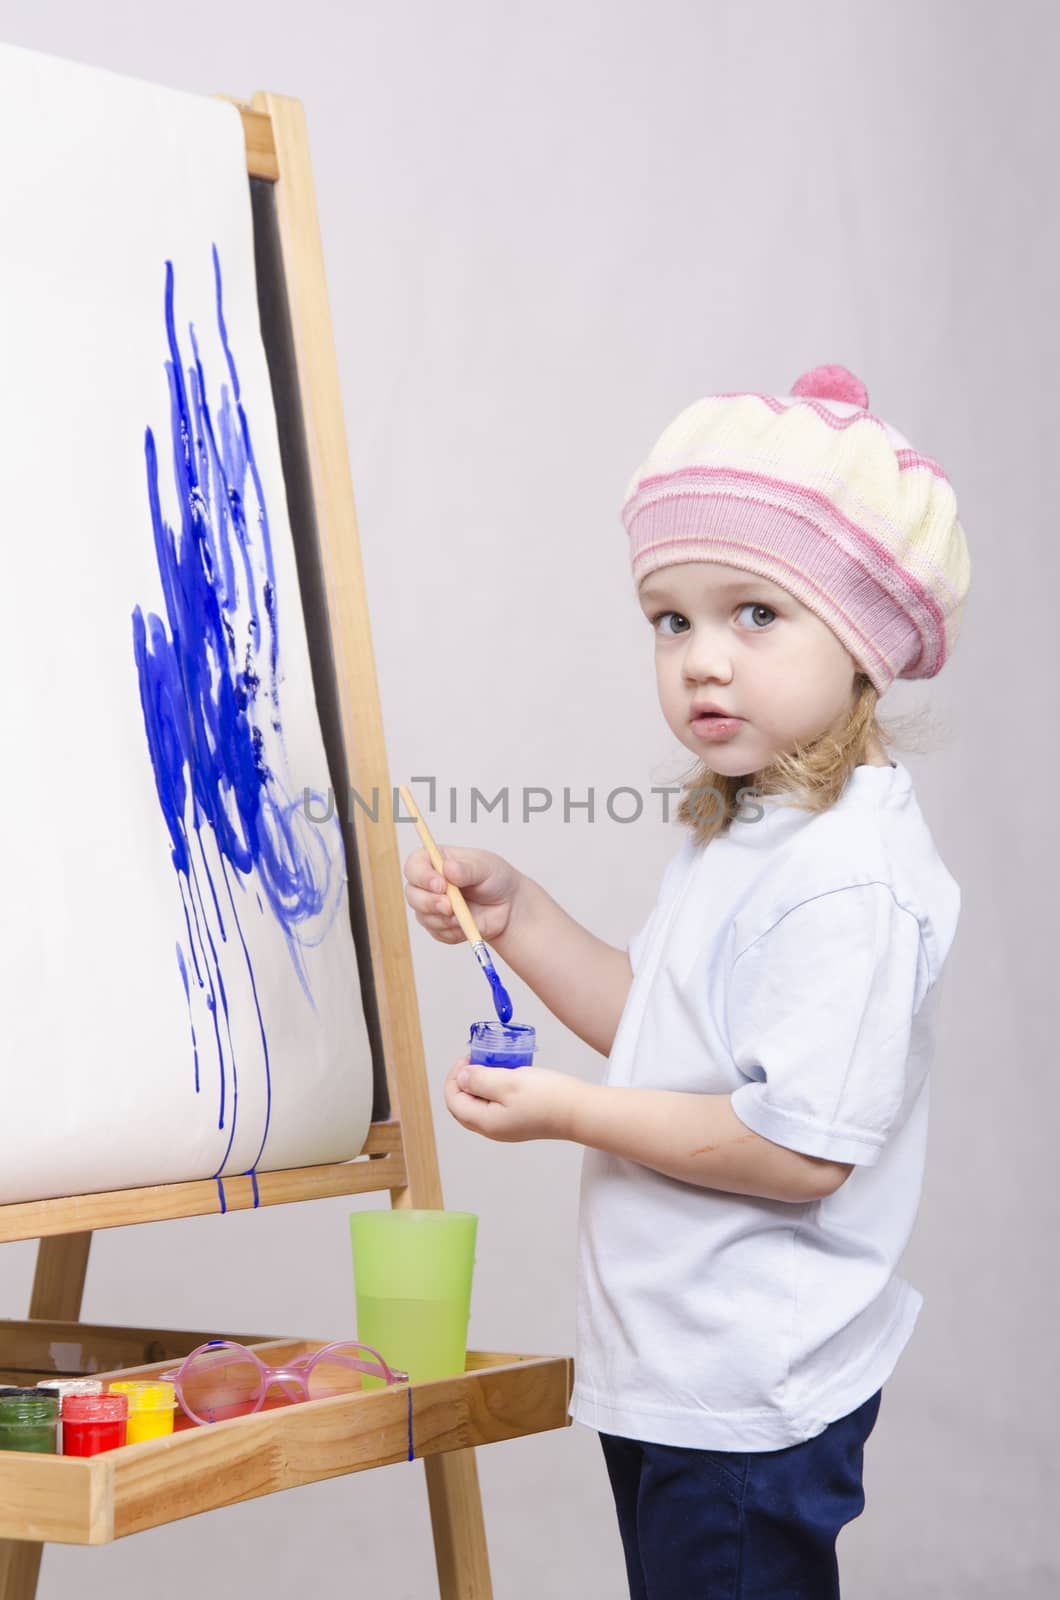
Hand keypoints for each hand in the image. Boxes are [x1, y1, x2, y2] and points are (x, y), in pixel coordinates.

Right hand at [403, 845, 520, 944]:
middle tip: (450, 907)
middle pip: (412, 894)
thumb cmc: (494, 879)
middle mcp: (428, 883)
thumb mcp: (486, 867)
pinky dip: (452, 932)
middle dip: (430, 903)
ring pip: (423, 916)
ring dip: (444, 920)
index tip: (441, 885)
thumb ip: (467, 869)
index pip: (414, 865)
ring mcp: (431, 905)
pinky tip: (467, 925)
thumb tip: (449, 869)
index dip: (422, 876)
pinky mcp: (438, 926)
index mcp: (435, 861)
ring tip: (465, 916)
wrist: (507, 906)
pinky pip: (437, 933)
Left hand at [443, 1056, 583, 1143]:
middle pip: (464, 1106)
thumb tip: (461, 1078)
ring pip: (480, 1105)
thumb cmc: (546, 1096)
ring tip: (493, 1065)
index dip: (454, 1077)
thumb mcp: (508, 1081)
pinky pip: (496, 1106)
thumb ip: (479, 1080)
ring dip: (480, 1084)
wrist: (579, 1111)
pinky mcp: (519, 1122)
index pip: (454, 1101)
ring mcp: (507, 1127)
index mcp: (485, 1122)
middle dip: (465, 1081)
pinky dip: (495, 1090)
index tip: (468, 1057)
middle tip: (476, 1060)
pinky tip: (508, 1076)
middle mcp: (493, 1129)